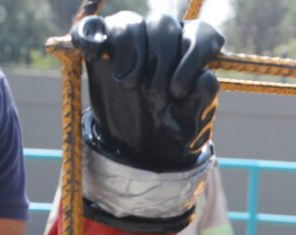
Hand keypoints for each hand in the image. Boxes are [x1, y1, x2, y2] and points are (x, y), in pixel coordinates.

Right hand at [72, 12, 222, 170]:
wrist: (142, 150)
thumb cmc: (173, 131)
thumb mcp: (190, 126)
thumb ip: (201, 102)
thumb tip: (204, 77)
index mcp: (193, 51)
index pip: (199, 34)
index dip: (192, 56)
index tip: (178, 91)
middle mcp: (164, 38)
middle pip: (163, 25)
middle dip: (162, 60)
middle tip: (156, 96)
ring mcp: (132, 40)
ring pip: (131, 22)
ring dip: (131, 50)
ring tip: (128, 84)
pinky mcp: (103, 46)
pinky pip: (94, 26)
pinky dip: (92, 36)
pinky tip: (95, 54)